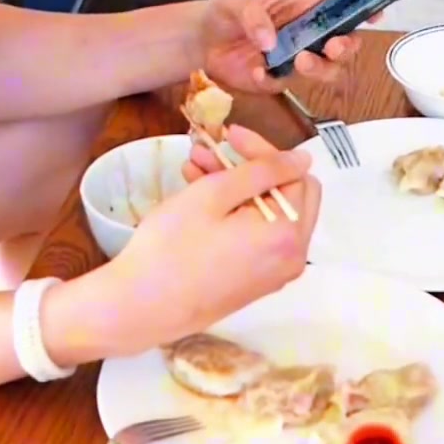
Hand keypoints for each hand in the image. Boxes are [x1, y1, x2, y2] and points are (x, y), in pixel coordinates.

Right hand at [98, 126, 321, 353]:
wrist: (141, 308)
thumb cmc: (173, 248)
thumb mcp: (215, 195)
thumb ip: (264, 170)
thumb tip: (302, 159)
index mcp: (288, 235)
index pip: (292, 175)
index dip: (260, 150)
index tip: (227, 135)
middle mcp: (291, 258)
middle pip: (286, 194)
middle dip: (250, 168)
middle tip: (213, 152)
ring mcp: (273, 273)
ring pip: (267, 213)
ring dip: (236, 187)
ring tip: (193, 168)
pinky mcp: (253, 282)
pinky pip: (256, 236)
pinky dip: (234, 213)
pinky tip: (198, 196)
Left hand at [196, 0, 365, 93]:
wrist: (200, 44)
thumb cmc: (222, 12)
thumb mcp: (232, 1)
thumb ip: (252, 14)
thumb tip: (270, 39)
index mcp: (304, 2)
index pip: (340, 3)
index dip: (362, 8)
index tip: (376, 14)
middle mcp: (309, 31)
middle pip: (345, 41)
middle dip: (346, 47)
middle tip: (332, 48)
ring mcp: (299, 57)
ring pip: (329, 69)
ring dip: (322, 68)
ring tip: (300, 61)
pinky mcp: (283, 79)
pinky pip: (293, 84)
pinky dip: (279, 80)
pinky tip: (258, 72)